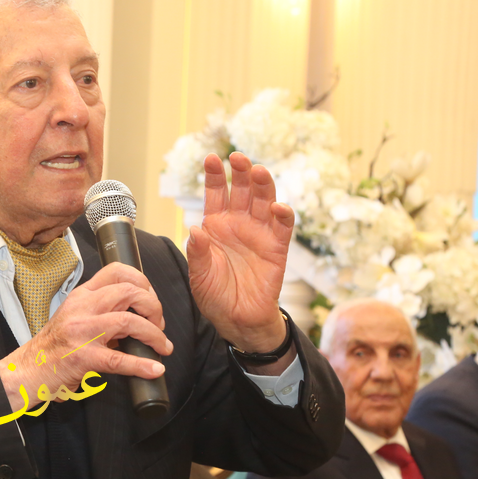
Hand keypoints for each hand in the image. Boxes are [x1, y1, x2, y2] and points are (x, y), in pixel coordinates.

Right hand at [0, 263, 172, 410]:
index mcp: (81, 296)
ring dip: (153, 335)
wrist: (28, 369)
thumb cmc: (52, 347)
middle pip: (128, 291)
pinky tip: (153, 369)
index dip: (142, 282)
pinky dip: (141, 365)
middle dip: (153, 307)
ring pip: (129, 321)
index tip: (151, 300)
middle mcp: (82, 308)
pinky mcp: (84, 357)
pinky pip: (119, 359)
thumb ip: (101, 312)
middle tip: (158, 325)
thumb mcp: (74, 317)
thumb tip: (136, 318)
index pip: (117, 271)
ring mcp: (82, 331)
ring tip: (162, 347)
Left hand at [187, 152, 292, 353]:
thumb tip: (195, 230)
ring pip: (264, 201)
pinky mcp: (277, 248)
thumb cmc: (214, 295)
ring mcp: (259, 234)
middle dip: (241, 172)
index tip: (211, 158)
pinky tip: (278, 207)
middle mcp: (238, 224)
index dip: (215, 175)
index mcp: (216, 225)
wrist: (237, 320)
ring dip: (263, 185)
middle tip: (238, 158)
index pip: (216, 193)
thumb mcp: (199, 275)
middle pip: (243, 190)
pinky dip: (282, 215)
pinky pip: (282, 227)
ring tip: (258, 172)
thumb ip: (198, 253)